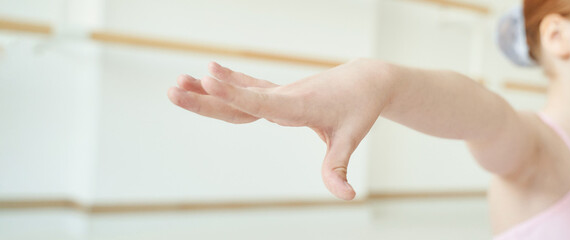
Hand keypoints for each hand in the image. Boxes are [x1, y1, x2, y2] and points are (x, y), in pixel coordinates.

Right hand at [167, 59, 392, 199]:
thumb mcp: (351, 139)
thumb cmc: (357, 109)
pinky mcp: (278, 92)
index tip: (209, 77)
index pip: (261, 101)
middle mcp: (283, 96)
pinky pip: (248, 88)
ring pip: (239, 93)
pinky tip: (207, 74)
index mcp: (298, 106)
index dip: (234, 92)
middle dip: (206, 96)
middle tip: (173, 88)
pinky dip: (228, 82)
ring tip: (177, 82)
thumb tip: (345, 196)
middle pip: (240, 99)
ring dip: (208, 89)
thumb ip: (338, 167)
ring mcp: (278, 92)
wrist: (365, 80)